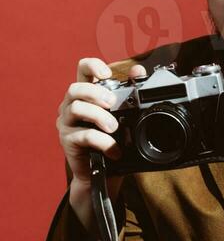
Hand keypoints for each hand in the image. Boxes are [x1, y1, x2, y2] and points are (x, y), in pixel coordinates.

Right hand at [57, 57, 146, 233]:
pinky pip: (83, 136)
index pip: (82, 70)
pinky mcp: (68, 141)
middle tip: (112, 103)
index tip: (107, 74)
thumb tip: (139, 70)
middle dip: (95, 93)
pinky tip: (114, 150)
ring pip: (77, 108)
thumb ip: (129, 94)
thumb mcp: (125, 117)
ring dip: (99, 116)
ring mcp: (67, 123)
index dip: (92, 66)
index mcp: (86, 95)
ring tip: (114, 128)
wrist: (105, 174)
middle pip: (75, 88)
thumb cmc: (114, 141)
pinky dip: (103, 142)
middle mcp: (71, 106)